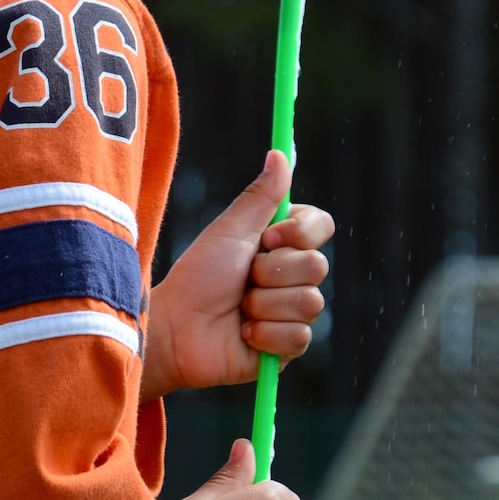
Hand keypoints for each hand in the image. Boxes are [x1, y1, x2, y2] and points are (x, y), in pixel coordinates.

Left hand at [141, 150, 332, 400]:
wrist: (176, 328)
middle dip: (272, 273)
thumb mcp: (231, 230)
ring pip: (310, 302)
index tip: (267, 238)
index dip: (299, 233)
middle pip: (318, 266)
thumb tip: (280, 152)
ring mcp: (293, 311)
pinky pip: (299, 336)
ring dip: (265, 304)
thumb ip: (261, 195)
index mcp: (285, 244)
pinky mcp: (288, 347)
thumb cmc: (199, 275)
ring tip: (240, 309)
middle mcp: (294, 276)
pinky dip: (265, 334)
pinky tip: (244, 333)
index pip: (321, 226)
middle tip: (244, 279)